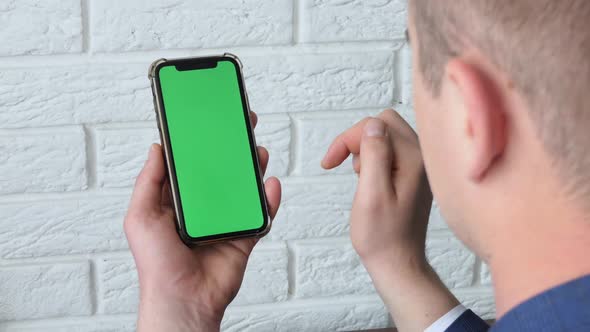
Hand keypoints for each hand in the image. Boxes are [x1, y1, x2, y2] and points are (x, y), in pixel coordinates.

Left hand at [124, 111, 280, 331]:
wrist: (184, 299)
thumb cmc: (157, 264)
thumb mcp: (141, 216)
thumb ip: (149, 181)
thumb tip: (156, 147)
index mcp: (178, 200)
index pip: (192, 163)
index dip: (201, 141)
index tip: (211, 118)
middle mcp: (203, 207)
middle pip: (222, 170)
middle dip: (233, 148)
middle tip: (242, 125)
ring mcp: (226, 221)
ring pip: (244, 188)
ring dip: (253, 168)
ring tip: (256, 152)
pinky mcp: (244, 236)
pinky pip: (261, 214)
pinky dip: (269, 199)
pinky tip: (270, 184)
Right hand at [322, 109, 430, 266]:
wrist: (397, 262)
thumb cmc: (382, 235)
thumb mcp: (371, 194)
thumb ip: (374, 155)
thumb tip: (372, 125)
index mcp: (414, 160)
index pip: (377, 124)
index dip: (349, 138)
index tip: (330, 162)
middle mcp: (422, 157)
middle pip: (384, 123)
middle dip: (357, 139)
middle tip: (342, 164)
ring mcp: (419, 165)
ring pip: (386, 135)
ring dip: (364, 149)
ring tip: (359, 177)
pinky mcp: (413, 173)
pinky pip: (390, 149)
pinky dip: (372, 158)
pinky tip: (368, 179)